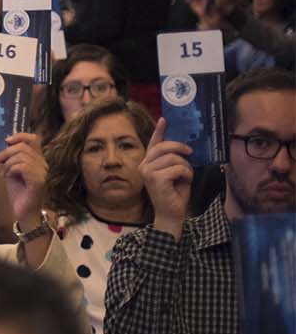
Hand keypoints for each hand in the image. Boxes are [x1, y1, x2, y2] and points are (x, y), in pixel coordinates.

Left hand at [0, 131, 46, 225]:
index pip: (33, 139)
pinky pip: (23, 166)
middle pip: (24, 146)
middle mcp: (42, 164)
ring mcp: (42, 172)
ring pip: (22, 156)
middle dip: (5, 151)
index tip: (6, 140)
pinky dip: (10, 169)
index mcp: (37, 159)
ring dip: (7, 163)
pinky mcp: (38, 181)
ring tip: (3, 173)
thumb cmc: (17, 191)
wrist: (22, 211)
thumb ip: (7, 159)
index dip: (20, 136)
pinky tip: (7, 177)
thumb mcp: (9, 171)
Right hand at [142, 118, 192, 237]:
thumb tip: (184, 147)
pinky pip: (178, 168)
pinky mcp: (156, 179)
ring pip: (174, 158)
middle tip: (190, 152)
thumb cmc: (174, 193)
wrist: (172, 214)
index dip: (159, 131)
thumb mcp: (175, 172)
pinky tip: (184, 182)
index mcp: (148, 163)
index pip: (154, 143)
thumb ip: (174, 160)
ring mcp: (148, 172)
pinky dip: (187, 174)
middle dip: (180, 148)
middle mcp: (144, 165)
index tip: (164, 119)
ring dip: (186, 166)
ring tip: (186, 176)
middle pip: (165, 146)